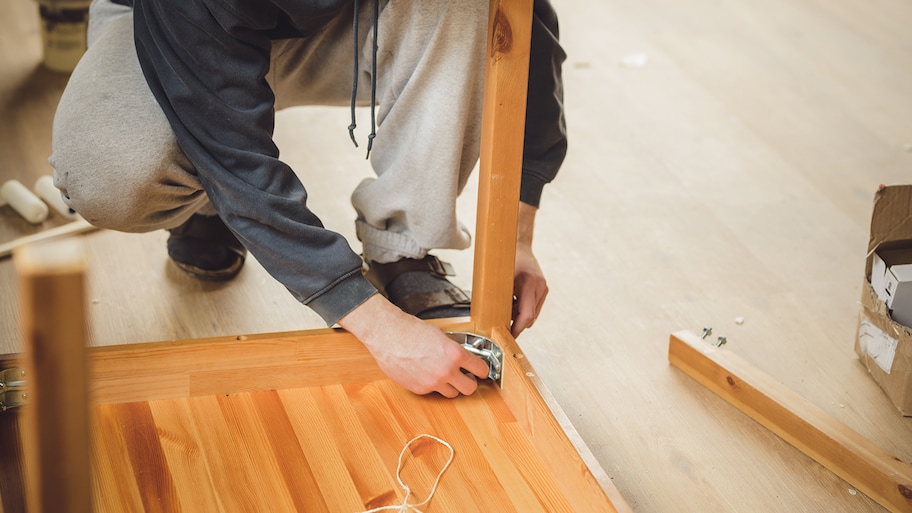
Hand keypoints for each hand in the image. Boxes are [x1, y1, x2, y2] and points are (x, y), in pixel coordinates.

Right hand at [338, 294, 489, 396]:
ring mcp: (432, 383)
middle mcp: (446, 371)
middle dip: (470, 382)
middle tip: (466, 377)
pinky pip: (433, 392)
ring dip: (452, 386)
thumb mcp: (441, 336)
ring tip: (445, 376)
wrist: (387, 335)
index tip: (481, 370)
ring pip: (452, 394)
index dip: (482, 370)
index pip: (480, 369)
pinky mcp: (419, 389)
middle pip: (470, 389)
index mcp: (455, 354)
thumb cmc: (411, 330)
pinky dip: (433, 386)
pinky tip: (426, 373)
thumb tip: (462, 359)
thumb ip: (453, 350)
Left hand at [511, 202, 548, 336]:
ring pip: (532, 314)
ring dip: (520, 317)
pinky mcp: (543, 289)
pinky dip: (523, 309)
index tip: (509, 335)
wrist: (519, 244)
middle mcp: (539, 287)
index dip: (517, 328)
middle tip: (502, 327)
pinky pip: (533, 307)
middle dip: (516, 324)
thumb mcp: (498, 277)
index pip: (527, 315)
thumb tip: (491, 316)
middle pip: (530, 317)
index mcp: (529, 284)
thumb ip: (498, 296)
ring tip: (506, 312)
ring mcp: (543, 288)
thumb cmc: (507, 257)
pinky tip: (513, 304)